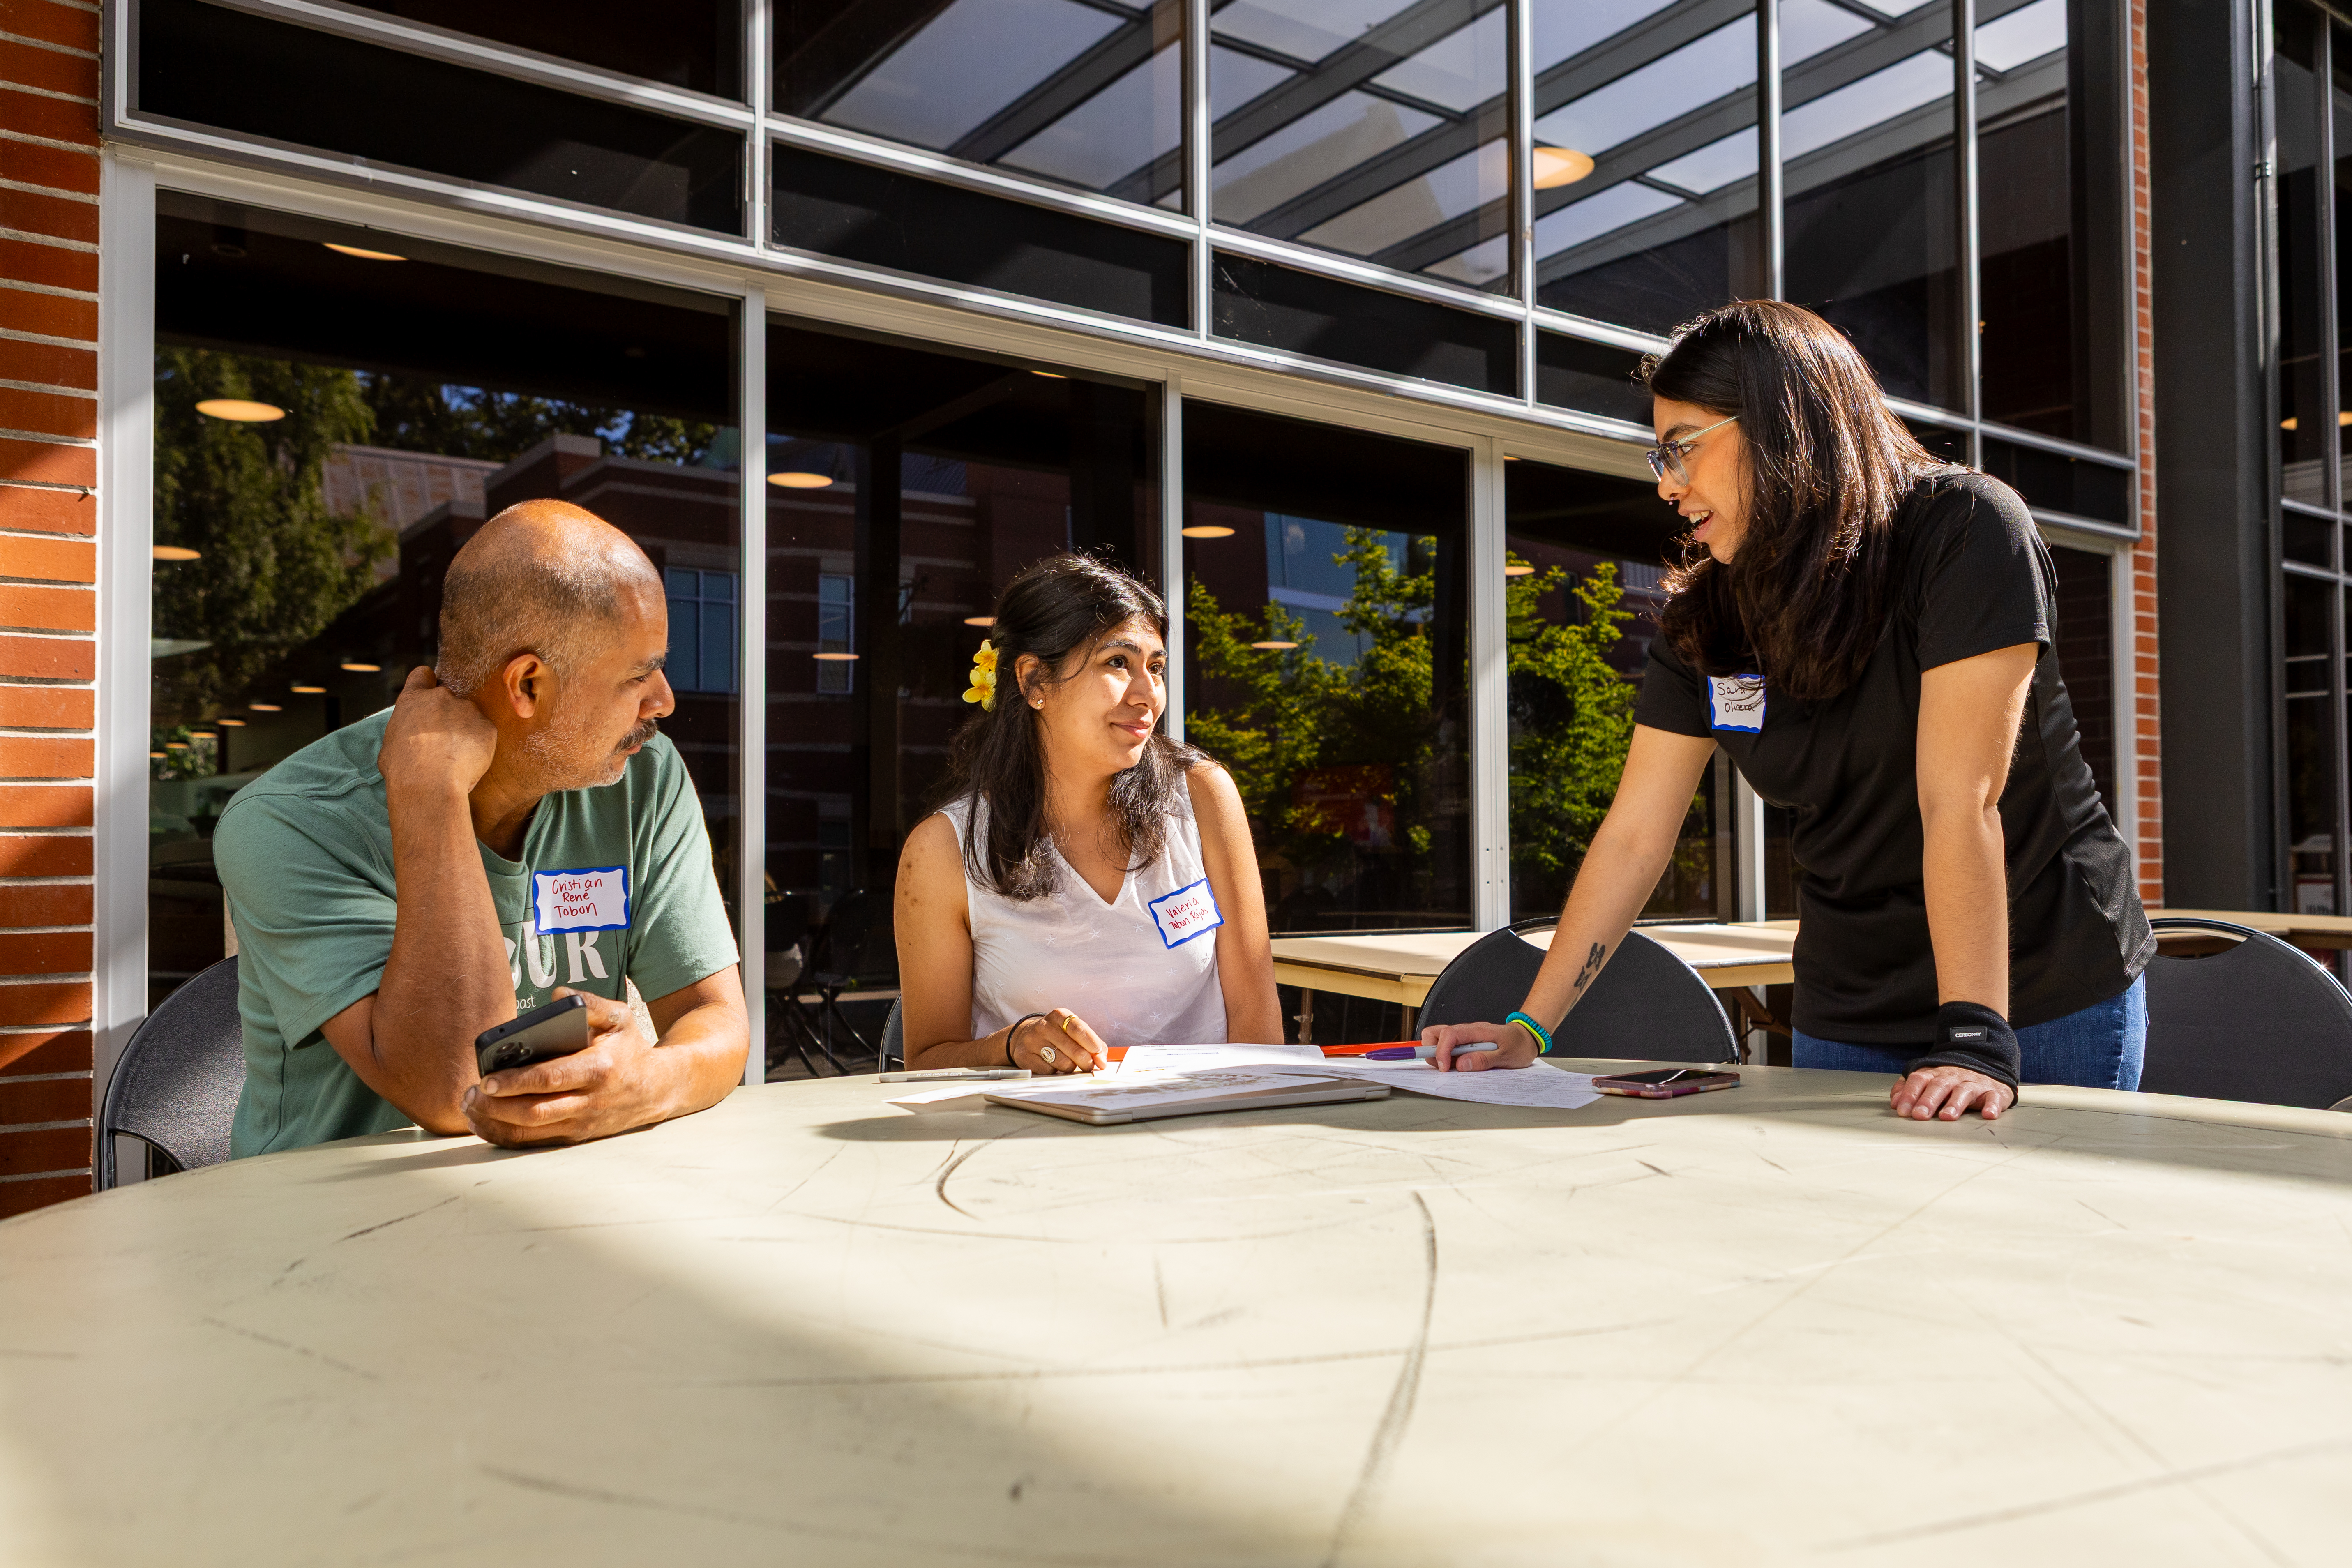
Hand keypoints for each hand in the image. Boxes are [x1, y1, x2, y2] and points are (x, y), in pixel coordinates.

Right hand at [378, 666, 497, 799]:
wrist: (429, 783)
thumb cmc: (403, 769)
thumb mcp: (391, 744)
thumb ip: (405, 730)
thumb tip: (410, 735)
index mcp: (413, 699)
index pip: (422, 675)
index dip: (426, 684)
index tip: (428, 697)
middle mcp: (442, 698)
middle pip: (447, 699)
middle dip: (446, 714)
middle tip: (442, 740)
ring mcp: (467, 709)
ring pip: (468, 716)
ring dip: (464, 730)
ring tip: (455, 755)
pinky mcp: (487, 726)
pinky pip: (484, 732)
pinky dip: (479, 744)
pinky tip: (468, 761)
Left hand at [464, 988, 667, 1146]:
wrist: (657, 1088)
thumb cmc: (630, 1049)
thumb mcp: (620, 1018)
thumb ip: (590, 1003)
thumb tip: (558, 995)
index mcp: (598, 1069)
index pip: (549, 1079)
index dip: (515, 1081)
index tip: (487, 1079)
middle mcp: (589, 1102)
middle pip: (533, 1112)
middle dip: (496, 1107)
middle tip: (469, 1095)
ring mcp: (581, 1124)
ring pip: (530, 1133)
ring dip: (495, 1123)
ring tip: (470, 1108)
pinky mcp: (575, 1137)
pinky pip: (533, 1143)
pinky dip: (505, 1136)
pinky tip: (485, 1123)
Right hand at [1010, 1008, 1103, 1074]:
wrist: (1023, 1037)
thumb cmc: (1056, 1035)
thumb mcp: (1071, 1030)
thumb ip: (1091, 1042)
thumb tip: (1103, 1060)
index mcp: (1059, 1016)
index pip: (1079, 1030)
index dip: (1093, 1044)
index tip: (1100, 1056)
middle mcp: (1044, 1026)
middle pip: (1075, 1051)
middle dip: (1087, 1062)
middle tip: (1089, 1066)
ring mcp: (1033, 1042)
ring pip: (1064, 1064)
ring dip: (1071, 1068)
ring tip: (1067, 1062)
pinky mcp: (1024, 1057)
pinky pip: (1050, 1071)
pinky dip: (1055, 1071)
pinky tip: (1052, 1064)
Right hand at [1419, 1020, 1539, 1072]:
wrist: (1527, 1038)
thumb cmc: (1519, 1045)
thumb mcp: (1507, 1056)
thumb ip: (1484, 1059)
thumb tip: (1462, 1064)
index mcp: (1477, 1031)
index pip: (1449, 1034)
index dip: (1441, 1051)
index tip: (1444, 1067)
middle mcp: (1467, 1031)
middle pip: (1436, 1032)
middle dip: (1432, 1050)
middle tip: (1442, 1067)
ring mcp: (1465, 1036)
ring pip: (1439, 1039)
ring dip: (1439, 1054)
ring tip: (1452, 1068)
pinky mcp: (1465, 1043)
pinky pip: (1449, 1047)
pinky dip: (1447, 1057)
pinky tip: (1459, 1066)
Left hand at [1890, 1065, 2014, 1121]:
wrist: (1985, 1067)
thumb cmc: (1950, 1080)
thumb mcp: (1928, 1081)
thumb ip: (1909, 1089)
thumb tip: (1895, 1102)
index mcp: (1934, 1074)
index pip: (1919, 1080)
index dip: (1910, 1094)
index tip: (1902, 1111)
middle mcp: (1953, 1077)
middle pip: (1939, 1085)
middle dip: (1928, 1100)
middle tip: (1920, 1115)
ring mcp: (1974, 1083)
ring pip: (1964, 1091)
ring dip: (1955, 1104)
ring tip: (1947, 1116)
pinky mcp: (1994, 1092)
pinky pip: (1994, 1098)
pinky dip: (1992, 1106)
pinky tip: (1988, 1114)